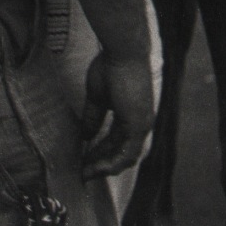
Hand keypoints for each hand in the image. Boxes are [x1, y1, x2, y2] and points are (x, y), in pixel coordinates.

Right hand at [80, 51, 153, 179]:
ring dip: (106, 167)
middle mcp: (140, 123)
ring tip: (87, 172)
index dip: (99, 152)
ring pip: (126, 157)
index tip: (83, 160)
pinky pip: (128, 153)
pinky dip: (113, 162)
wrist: (121, 53)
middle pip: (121, 153)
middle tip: (83, 172)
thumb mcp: (97, 97)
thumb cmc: (110, 67)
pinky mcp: (139, 125)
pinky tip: (98, 167)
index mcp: (132, 115)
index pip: (116, 141)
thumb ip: (93, 117)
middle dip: (101, 164)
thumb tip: (85, 136)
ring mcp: (142, 125)